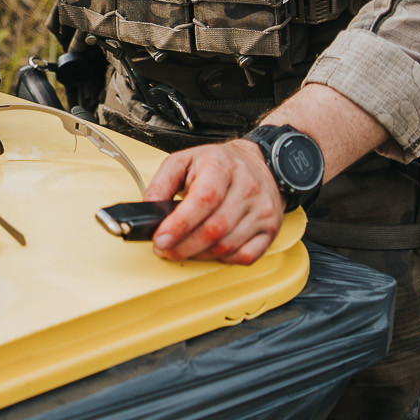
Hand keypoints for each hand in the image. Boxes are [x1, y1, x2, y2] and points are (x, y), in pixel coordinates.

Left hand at [142, 138, 282, 263]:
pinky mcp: (270, 229)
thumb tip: (149, 208)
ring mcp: (262, 210)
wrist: (258, 162)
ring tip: (183, 248)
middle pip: (214, 229)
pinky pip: (245, 256)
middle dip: (183, 246)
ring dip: (198, 255)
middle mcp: (247, 188)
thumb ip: (161, 183)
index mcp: (222, 167)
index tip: (160, 239)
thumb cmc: (218, 164)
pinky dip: (222, 259)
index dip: (179, 224)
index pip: (204, 199)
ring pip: (227, 246)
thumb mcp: (183, 161)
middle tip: (165, 249)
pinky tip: (210, 250)